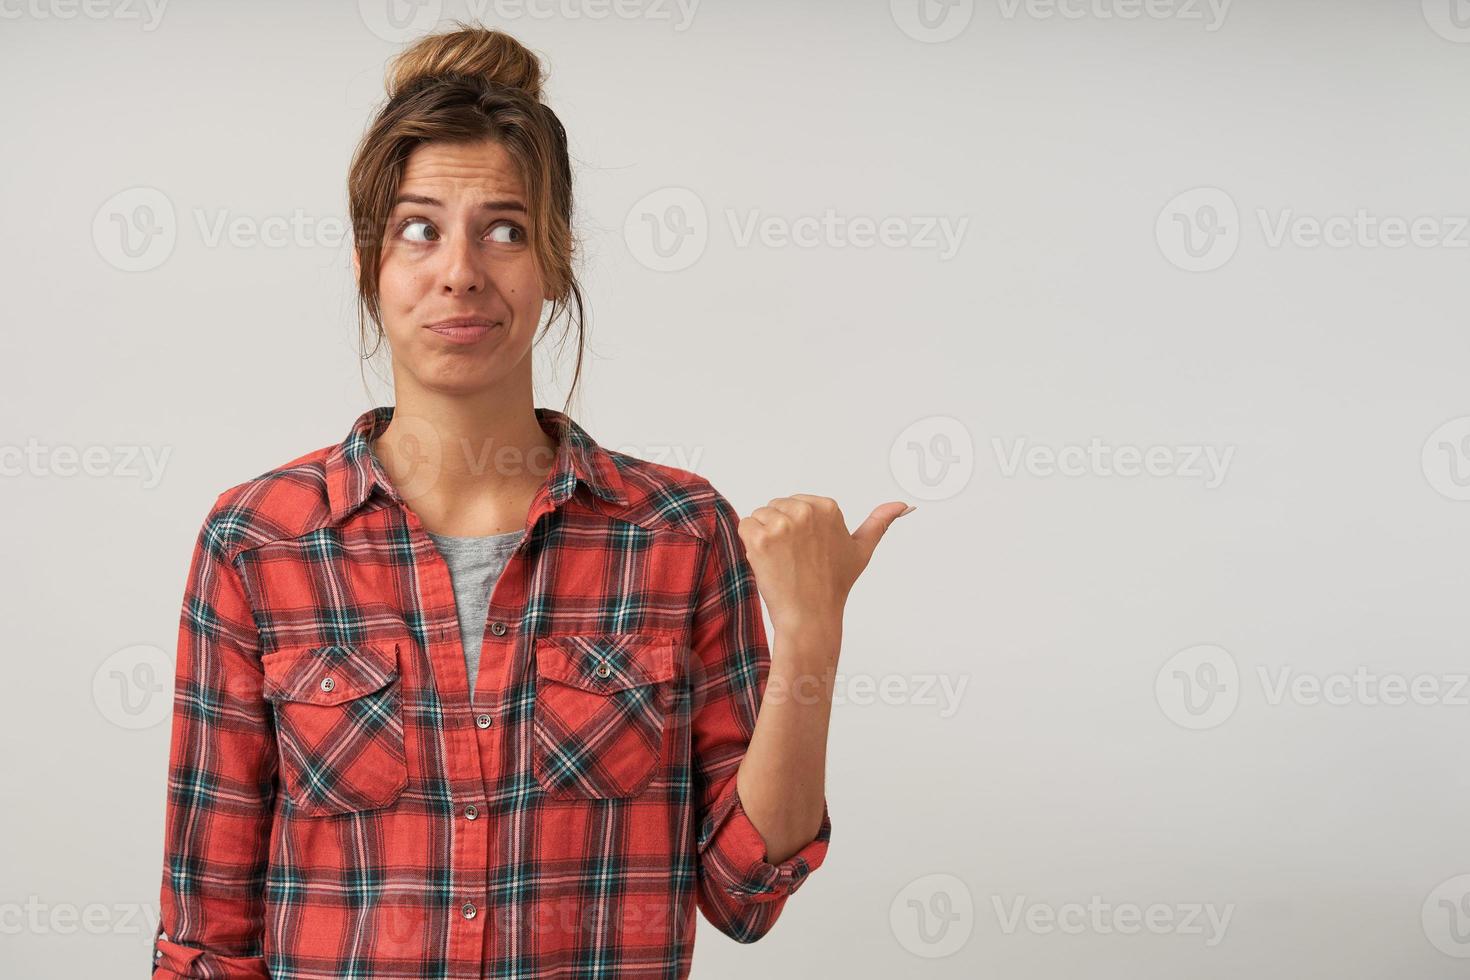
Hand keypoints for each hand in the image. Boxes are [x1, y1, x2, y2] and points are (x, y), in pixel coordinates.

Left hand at [738, 494, 913, 638]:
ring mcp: (783, 524)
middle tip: (795, 559)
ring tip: (783, 562)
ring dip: (764, 538)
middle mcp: (806, 510)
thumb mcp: (861, 550)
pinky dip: (750, 545)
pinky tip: (768, 562)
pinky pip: (745, 526)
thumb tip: (903, 505)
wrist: (811, 615)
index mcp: (827, 507)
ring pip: (759, 517)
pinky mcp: (761, 538)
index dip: (796, 530)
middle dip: (779, 531)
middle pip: (774, 507)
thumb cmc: (834, 585)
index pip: (794, 504)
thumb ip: (880, 522)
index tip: (808, 551)